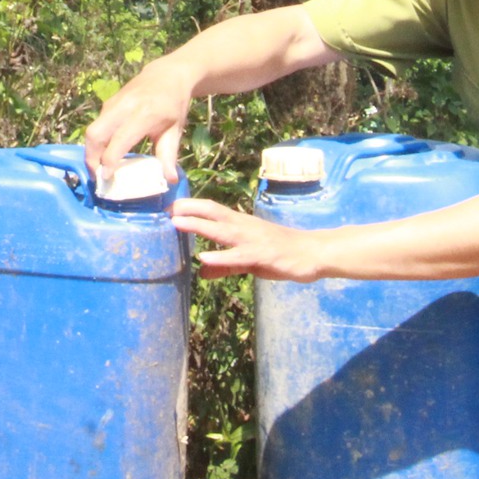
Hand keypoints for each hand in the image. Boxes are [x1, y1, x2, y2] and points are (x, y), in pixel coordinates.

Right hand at [81, 59, 193, 186]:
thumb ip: (169, 156)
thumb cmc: (173, 105)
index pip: (119, 139)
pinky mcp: (108, 102)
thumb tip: (169, 181)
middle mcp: (124, 106)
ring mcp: (113, 102)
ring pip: (92, 129)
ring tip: (98, 169)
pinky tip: (104, 153)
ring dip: (91, 151)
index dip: (110, 160)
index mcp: (144, 114)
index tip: (107, 179)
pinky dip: (96, 141)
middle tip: (96, 177)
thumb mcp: (175, 131)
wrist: (167, 75)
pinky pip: (97, 124)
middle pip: (95, 133)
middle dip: (91, 158)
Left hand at [171, 198, 325, 280]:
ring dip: (199, 225)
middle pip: (213, 213)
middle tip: (166, 208)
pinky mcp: (262, 255)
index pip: (212, 210)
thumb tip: (202, 272)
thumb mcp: (249, 261)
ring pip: (222, 230)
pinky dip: (221, 257)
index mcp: (241, 225)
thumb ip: (226, 266)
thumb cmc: (280, 254)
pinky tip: (205, 260)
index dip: (191, 207)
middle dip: (189, 209)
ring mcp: (253, 240)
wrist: (312, 253)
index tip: (169, 206)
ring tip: (177, 222)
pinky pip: (239, 257)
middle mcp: (244, 227)